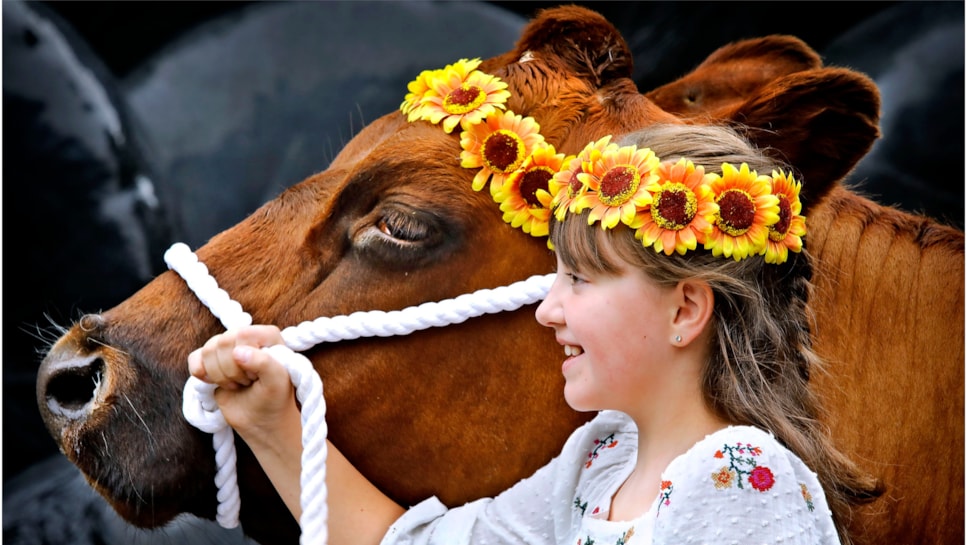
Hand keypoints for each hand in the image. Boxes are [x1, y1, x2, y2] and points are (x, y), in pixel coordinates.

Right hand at [187, 325, 299, 443]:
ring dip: (220, 375)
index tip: (255, 376)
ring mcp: (227, 349)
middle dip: (231, 370)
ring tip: (237, 385)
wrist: (262, 421)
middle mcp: (246, 338)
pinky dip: (201, 373)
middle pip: (222, 342)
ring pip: (208, 350)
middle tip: (247, 382)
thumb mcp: (278, 382)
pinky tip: (214, 383)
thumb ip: (264, 363)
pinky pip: (194, 357)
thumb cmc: (275, 400)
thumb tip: (237, 352)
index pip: (242, 335)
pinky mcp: (211, 362)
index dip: (244, 359)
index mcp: (267, 336)